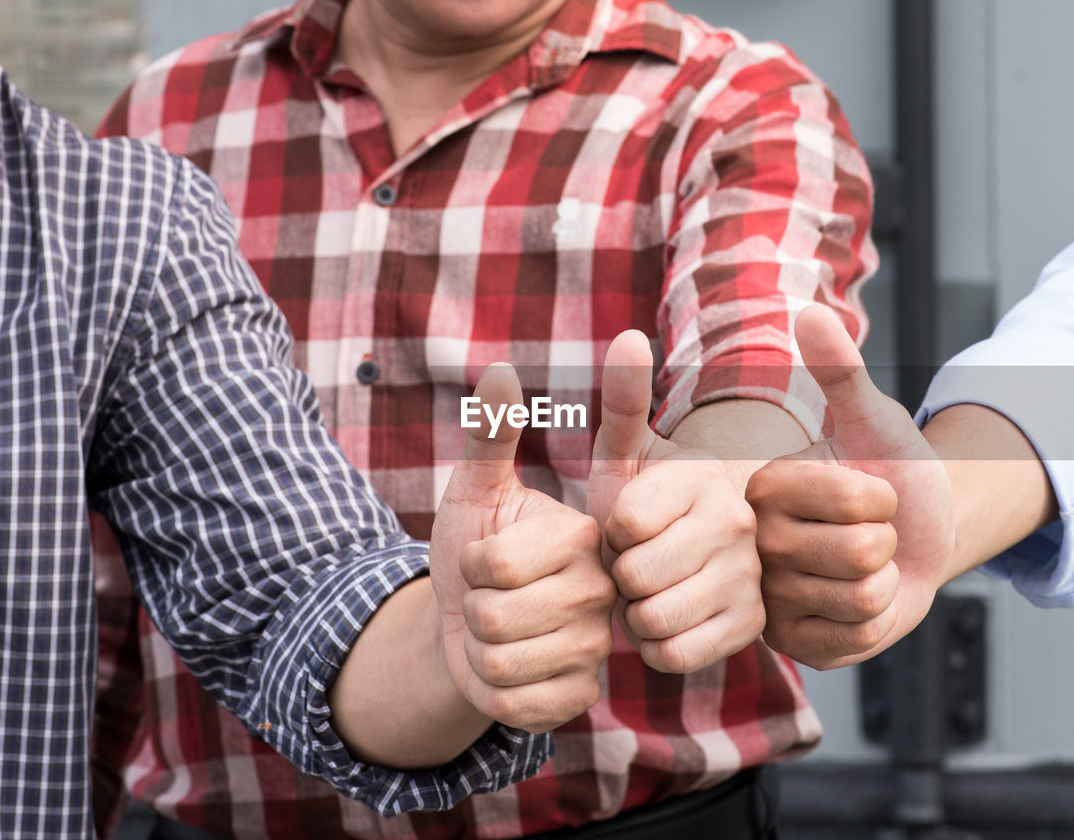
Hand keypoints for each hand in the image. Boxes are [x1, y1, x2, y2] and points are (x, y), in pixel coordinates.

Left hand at [432, 363, 615, 731]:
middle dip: (471, 609)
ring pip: (499, 661)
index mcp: (584, 535)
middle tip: (495, 598)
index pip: (497, 563)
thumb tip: (500, 370)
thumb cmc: (475, 549)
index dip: (472, 564)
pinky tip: (511, 670)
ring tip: (501, 632)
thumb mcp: (477, 491)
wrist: (468, 623)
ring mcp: (598, 646)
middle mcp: (604, 589)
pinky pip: (513, 703)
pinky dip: (490, 691)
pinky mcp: (582, 694)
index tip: (491, 557)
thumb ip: (490, 433)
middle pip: (494, 615)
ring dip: (478, 650)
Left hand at [586, 331, 763, 673]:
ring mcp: (751, 577)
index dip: (609, 534)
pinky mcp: (754, 626)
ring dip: (634, 613)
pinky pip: (677, 653)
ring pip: (654, 618)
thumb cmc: (646, 504)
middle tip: (633, 564)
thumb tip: (630, 336)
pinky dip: (658, 646)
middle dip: (619, 576)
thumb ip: (624, 400)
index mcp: (703, 476)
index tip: (625, 525)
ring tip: (647, 591)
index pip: (623, 525)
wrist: (691, 556)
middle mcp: (738, 522)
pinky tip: (666, 621)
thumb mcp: (627, 453)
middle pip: (635, 575)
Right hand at [746, 304, 954, 669]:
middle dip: (889, 540)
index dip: (886, 497)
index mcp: (765, 488)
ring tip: (861, 567)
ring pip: (865, 594)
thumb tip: (808, 311)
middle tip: (865, 533)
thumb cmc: (890, 471)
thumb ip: (840, 371)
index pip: (856, 499)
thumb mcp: (872, 420)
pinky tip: (855, 604)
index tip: (866, 494)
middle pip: (862, 550)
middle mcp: (756, 545)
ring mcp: (772, 599)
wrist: (913, 537)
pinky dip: (878, 620)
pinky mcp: (793, 645)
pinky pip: (860, 636)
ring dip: (885, 581)